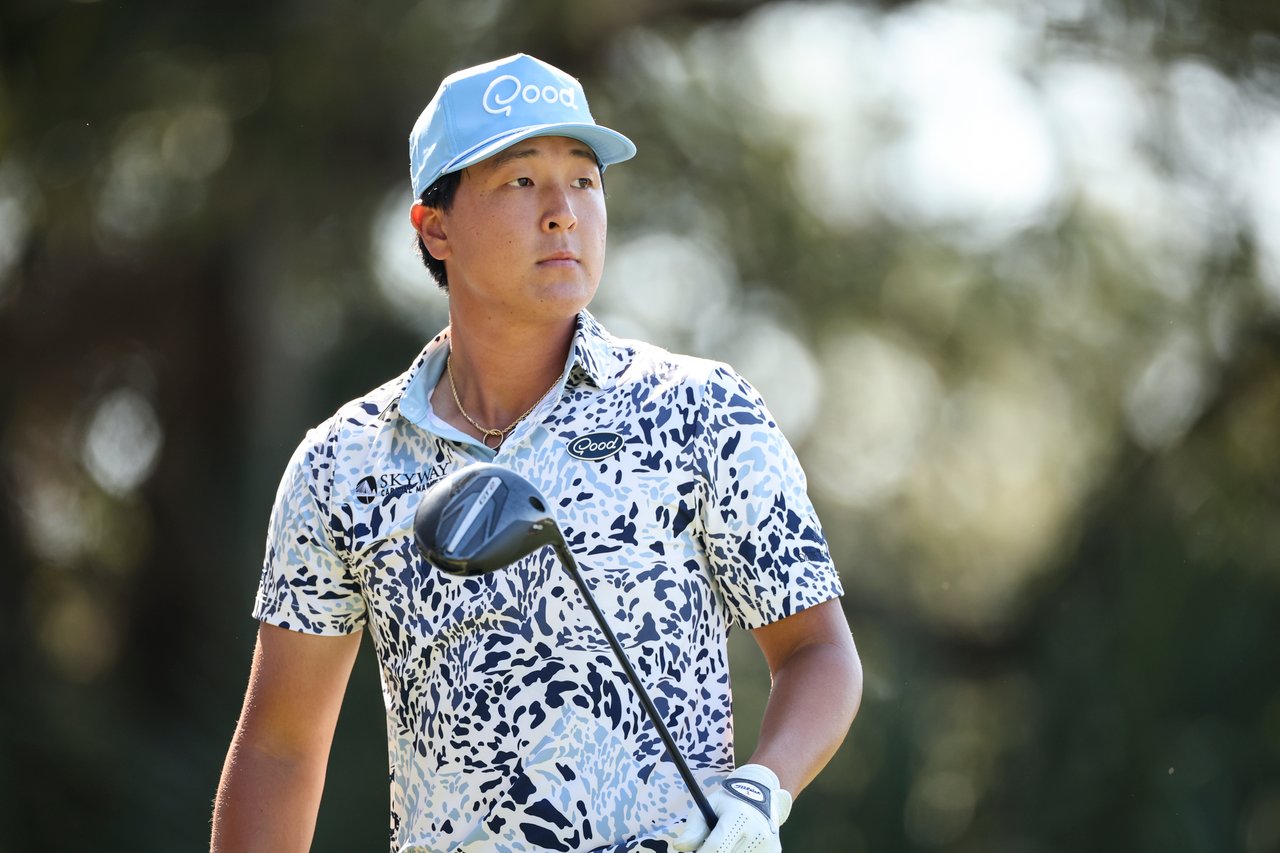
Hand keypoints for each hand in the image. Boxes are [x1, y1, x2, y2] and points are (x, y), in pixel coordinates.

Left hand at [671, 764, 791, 852]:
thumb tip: (679, 847)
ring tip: (725, 842)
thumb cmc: (729, 802)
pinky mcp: (774, 852)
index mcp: (740, 817)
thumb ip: (694, 827)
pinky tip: (737, 845)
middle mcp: (758, 832)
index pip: (716, 847)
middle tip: (709, 847)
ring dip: (725, 852)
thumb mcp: (709, 806)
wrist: (761, 795)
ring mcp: (768, 845)